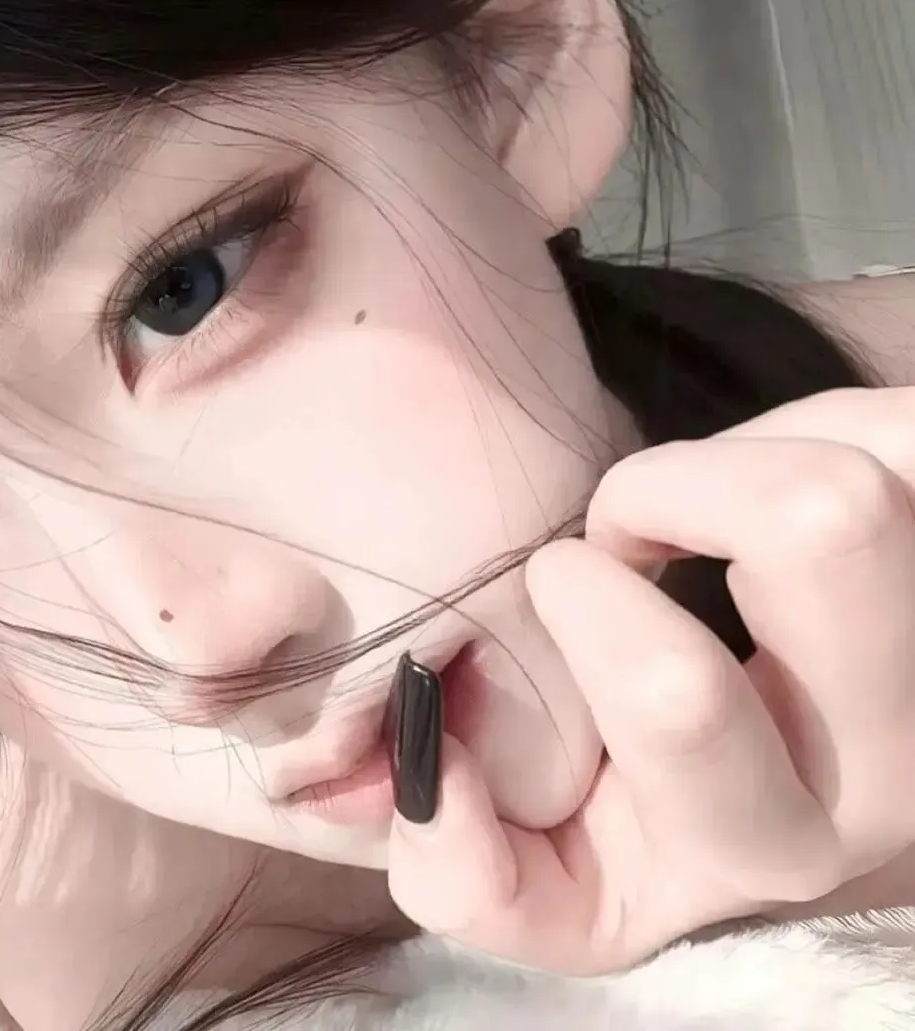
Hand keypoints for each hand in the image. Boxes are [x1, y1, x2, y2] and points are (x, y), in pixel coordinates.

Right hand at [387, 387, 914, 973]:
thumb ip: (464, 871)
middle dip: (666, 488)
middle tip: (622, 535)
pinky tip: (767, 488)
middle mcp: (888, 765)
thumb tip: (435, 777)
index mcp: (755, 844)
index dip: (584, 600)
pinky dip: (810, 427)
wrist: (792, 781)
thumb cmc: (647, 806)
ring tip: (694, 511)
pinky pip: (900, 433)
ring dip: (737, 455)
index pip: (678, 694)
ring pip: (868, 464)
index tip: (554, 581)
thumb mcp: (550, 876)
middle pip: (824, 527)